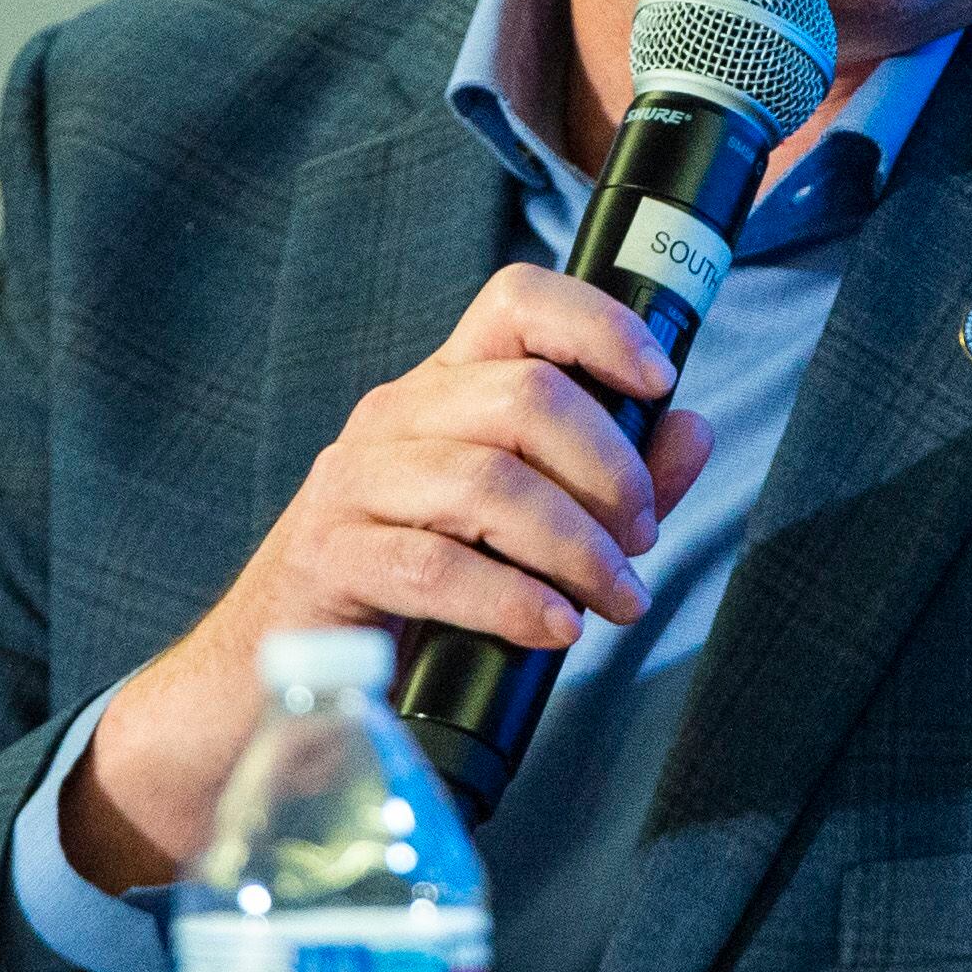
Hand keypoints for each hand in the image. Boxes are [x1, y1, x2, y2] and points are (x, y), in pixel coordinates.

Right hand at [65, 265, 711, 888]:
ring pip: (486, 483)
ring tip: (616, 600)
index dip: (598, 325)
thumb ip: (612, 476)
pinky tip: (554, 628)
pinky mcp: (327, 559)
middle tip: (642, 538)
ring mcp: (352, 483)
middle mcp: (394, 416)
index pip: (516, 301)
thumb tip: (694, 428)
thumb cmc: (415, 588)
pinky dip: (512, 599)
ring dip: (576, 546)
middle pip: (523, 398)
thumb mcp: (524, 525)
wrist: (277, 670)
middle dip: (609, 471)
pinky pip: (434, 567)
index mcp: (445, 387)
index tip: (660, 382)